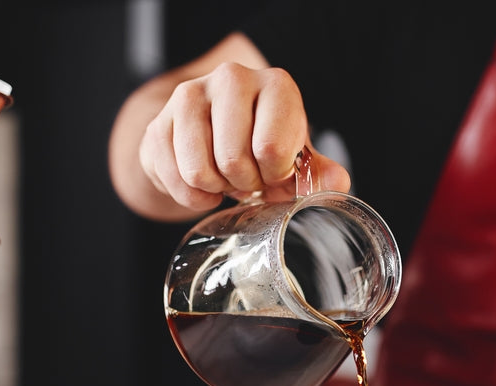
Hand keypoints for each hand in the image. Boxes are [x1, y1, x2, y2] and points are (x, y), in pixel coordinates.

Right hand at [139, 62, 349, 211]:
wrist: (213, 137)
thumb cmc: (262, 146)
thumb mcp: (295, 158)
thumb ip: (318, 173)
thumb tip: (338, 184)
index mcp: (275, 85)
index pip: (271, 148)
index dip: (274, 175)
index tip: (274, 171)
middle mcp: (231, 78)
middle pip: (233, 160)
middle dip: (244, 184)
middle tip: (248, 178)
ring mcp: (189, 96)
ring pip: (199, 170)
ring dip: (216, 189)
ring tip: (226, 178)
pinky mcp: (158, 123)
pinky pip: (174, 179)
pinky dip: (192, 196)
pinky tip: (203, 185)